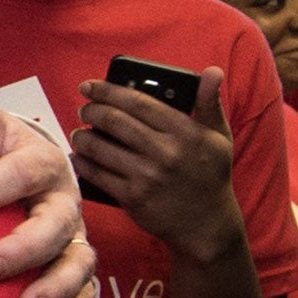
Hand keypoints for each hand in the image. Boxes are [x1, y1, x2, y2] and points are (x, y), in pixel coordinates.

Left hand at [73, 67, 244, 262]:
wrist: (207, 226)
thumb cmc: (211, 176)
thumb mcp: (219, 137)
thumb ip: (209, 103)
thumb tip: (212, 71)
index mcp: (185, 132)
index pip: (138, 102)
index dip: (108, 90)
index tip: (89, 86)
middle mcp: (166, 152)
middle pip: (114, 121)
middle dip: (91, 111)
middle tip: (84, 108)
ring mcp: (147, 176)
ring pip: (100, 147)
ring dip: (82, 136)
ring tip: (78, 132)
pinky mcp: (132, 197)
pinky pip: (97, 174)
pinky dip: (83, 162)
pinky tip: (78, 156)